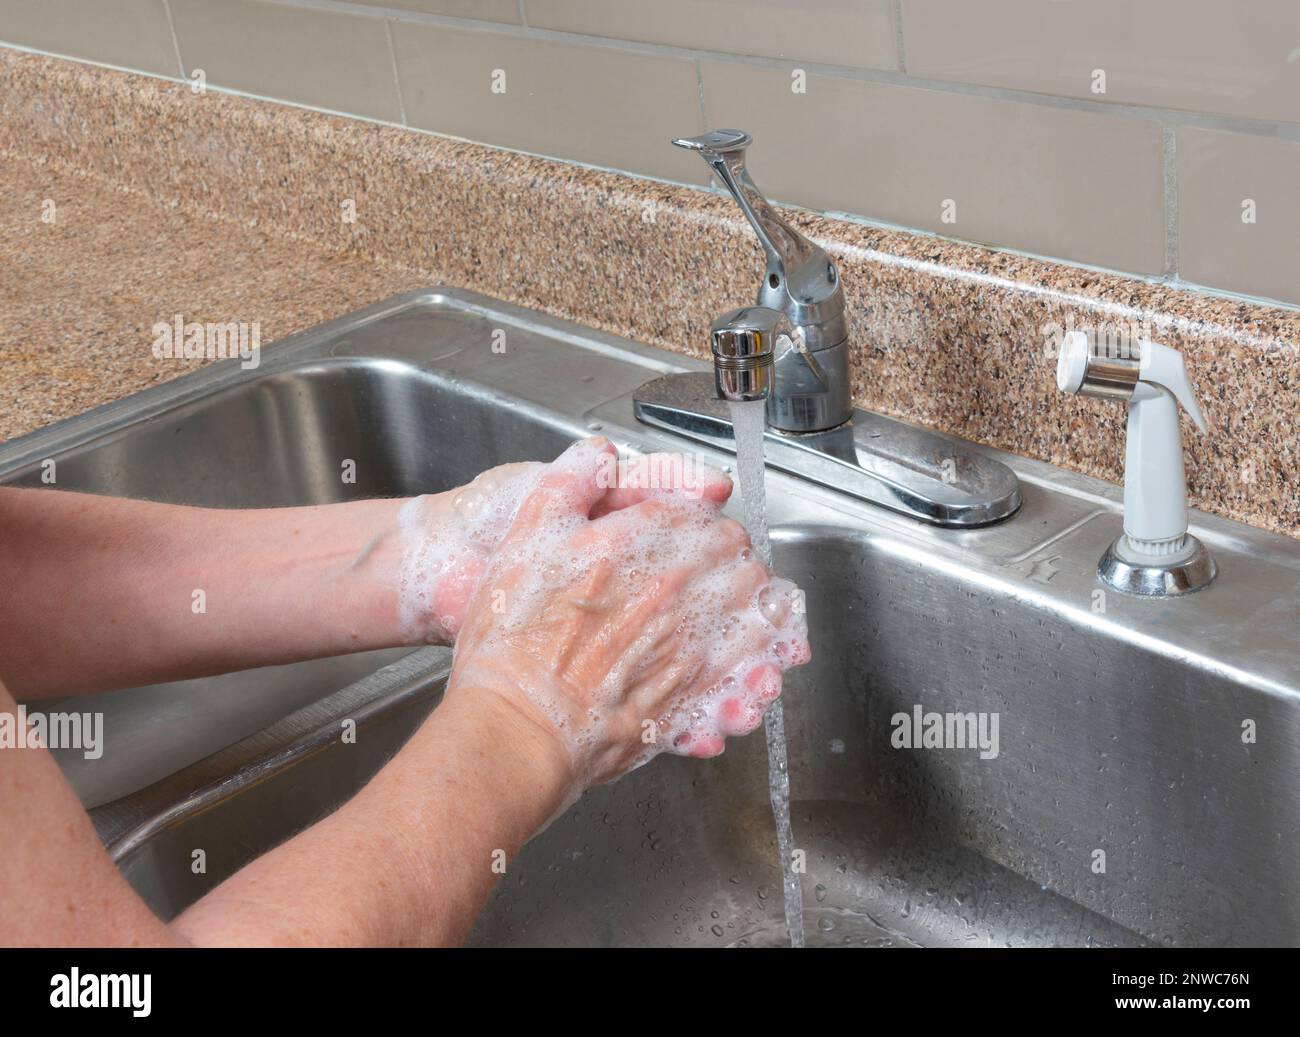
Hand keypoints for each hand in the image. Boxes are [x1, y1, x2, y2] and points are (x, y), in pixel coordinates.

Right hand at [444, 438, 810, 796]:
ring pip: (757, 615)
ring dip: (759, 609)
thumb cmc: (513, 639)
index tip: (693, 530)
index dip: (701, 519)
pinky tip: (753, 669)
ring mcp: (688, 647)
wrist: (518, 724)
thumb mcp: (525, 537)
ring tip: (751, 611)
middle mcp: (673, 592)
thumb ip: (568, 482)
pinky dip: (757, 668)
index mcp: (638, 544)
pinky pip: (747, 676)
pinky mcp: (691, 697)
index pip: (699, 513)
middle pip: (738, 560)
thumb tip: (598, 452)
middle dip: (735, 559)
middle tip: (723, 566)